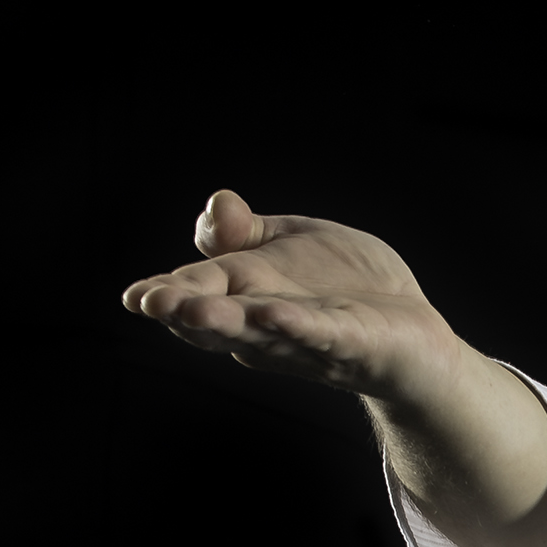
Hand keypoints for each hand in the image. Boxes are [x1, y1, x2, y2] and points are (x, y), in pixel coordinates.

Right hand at [121, 190, 460, 402]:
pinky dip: (299, 325)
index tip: (135, 297)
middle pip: (220, 319)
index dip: (166, 295)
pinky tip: (273, 314)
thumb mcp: (291, 241)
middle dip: (186, 312)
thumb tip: (214, 204)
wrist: (412, 331)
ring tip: (196, 312)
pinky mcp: (353, 342)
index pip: (199, 294)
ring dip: (230, 322)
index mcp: (246, 294)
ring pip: (263, 331)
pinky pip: (322, 334)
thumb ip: (246, 229)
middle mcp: (268, 322)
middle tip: (152, 304)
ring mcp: (308, 337)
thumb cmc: (346, 286)